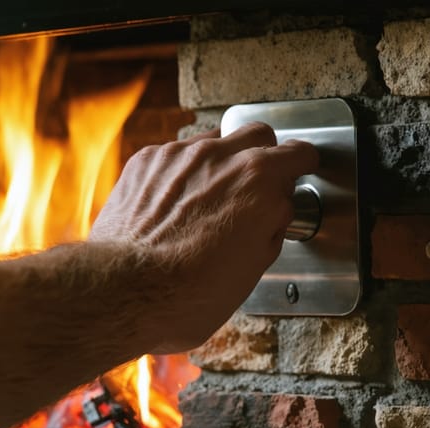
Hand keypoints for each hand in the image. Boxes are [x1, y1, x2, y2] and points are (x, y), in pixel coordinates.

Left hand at [89, 122, 317, 351]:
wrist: (126, 289)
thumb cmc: (189, 291)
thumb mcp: (255, 268)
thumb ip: (271, 226)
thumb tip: (273, 212)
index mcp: (257, 181)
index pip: (297, 153)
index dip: (303, 163)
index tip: (301, 167)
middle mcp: (219, 157)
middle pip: (258, 134)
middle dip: (264, 155)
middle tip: (258, 184)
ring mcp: (180, 154)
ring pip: (214, 141)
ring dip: (220, 162)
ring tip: (211, 199)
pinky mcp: (148, 161)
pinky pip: (175, 154)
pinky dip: (182, 173)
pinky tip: (176, 204)